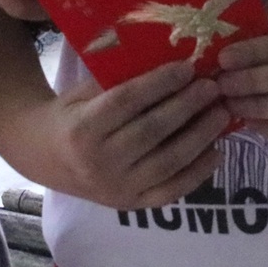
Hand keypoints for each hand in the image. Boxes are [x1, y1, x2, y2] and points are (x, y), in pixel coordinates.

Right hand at [26, 60, 228, 209]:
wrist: (45, 158)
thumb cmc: (70, 115)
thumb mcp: (83, 93)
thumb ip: (119, 82)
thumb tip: (170, 62)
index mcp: (82, 129)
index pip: (127, 102)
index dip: (160, 84)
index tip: (188, 67)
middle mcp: (99, 162)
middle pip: (152, 131)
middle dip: (187, 107)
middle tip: (213, 87)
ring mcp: (117, 188)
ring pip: (167, 162)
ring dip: (200, 137)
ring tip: (222, 113)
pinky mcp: (131, 205)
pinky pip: (171, 191)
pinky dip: (198, 173)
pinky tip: (218, 151)